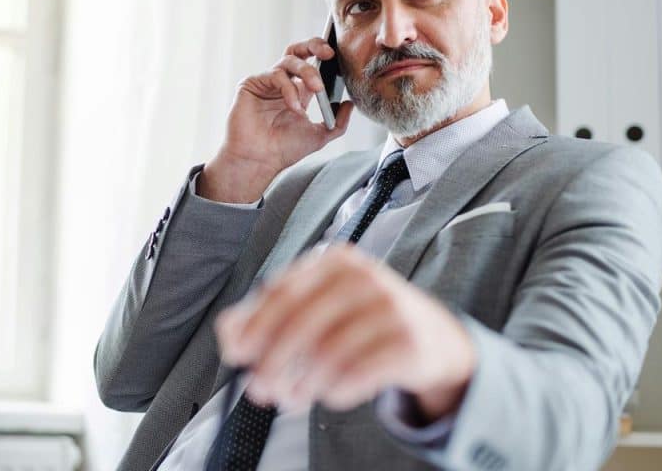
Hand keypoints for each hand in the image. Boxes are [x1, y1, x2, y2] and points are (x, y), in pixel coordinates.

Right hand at [199, 38, 353, 202]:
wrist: (260, 161)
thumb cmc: (283, 150)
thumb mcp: (320, 136)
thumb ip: (338, 122)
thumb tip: (350, 104)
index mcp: (298, 91)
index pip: (311, 63)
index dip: (323, 55)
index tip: (339, 57)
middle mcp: (282, 83)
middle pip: (297, 51)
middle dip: (314, 45)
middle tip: (329, 53)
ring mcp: (266, 82)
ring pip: (289, 60)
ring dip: (307, 72)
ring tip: (317, 90)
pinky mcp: (251, 84)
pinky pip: (275, 75)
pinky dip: (289, 89)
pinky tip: (293, 106)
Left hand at [214, 244, 475, 419]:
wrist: (433, 339)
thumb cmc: (362, 321)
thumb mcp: (319, 306)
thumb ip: (269, 315)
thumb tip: (229, 334)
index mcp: (334, 261)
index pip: (282, 292)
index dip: (254, 326)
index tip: (236, 356)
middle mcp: (363, 277)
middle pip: (301, 323)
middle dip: (273, 362)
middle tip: (259, 391)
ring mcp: (390, 308)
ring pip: (328, 353)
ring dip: (303, 384)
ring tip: (294, 399)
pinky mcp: (409, 342)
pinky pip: (359, 374)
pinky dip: (337, 391)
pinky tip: (331, 396)